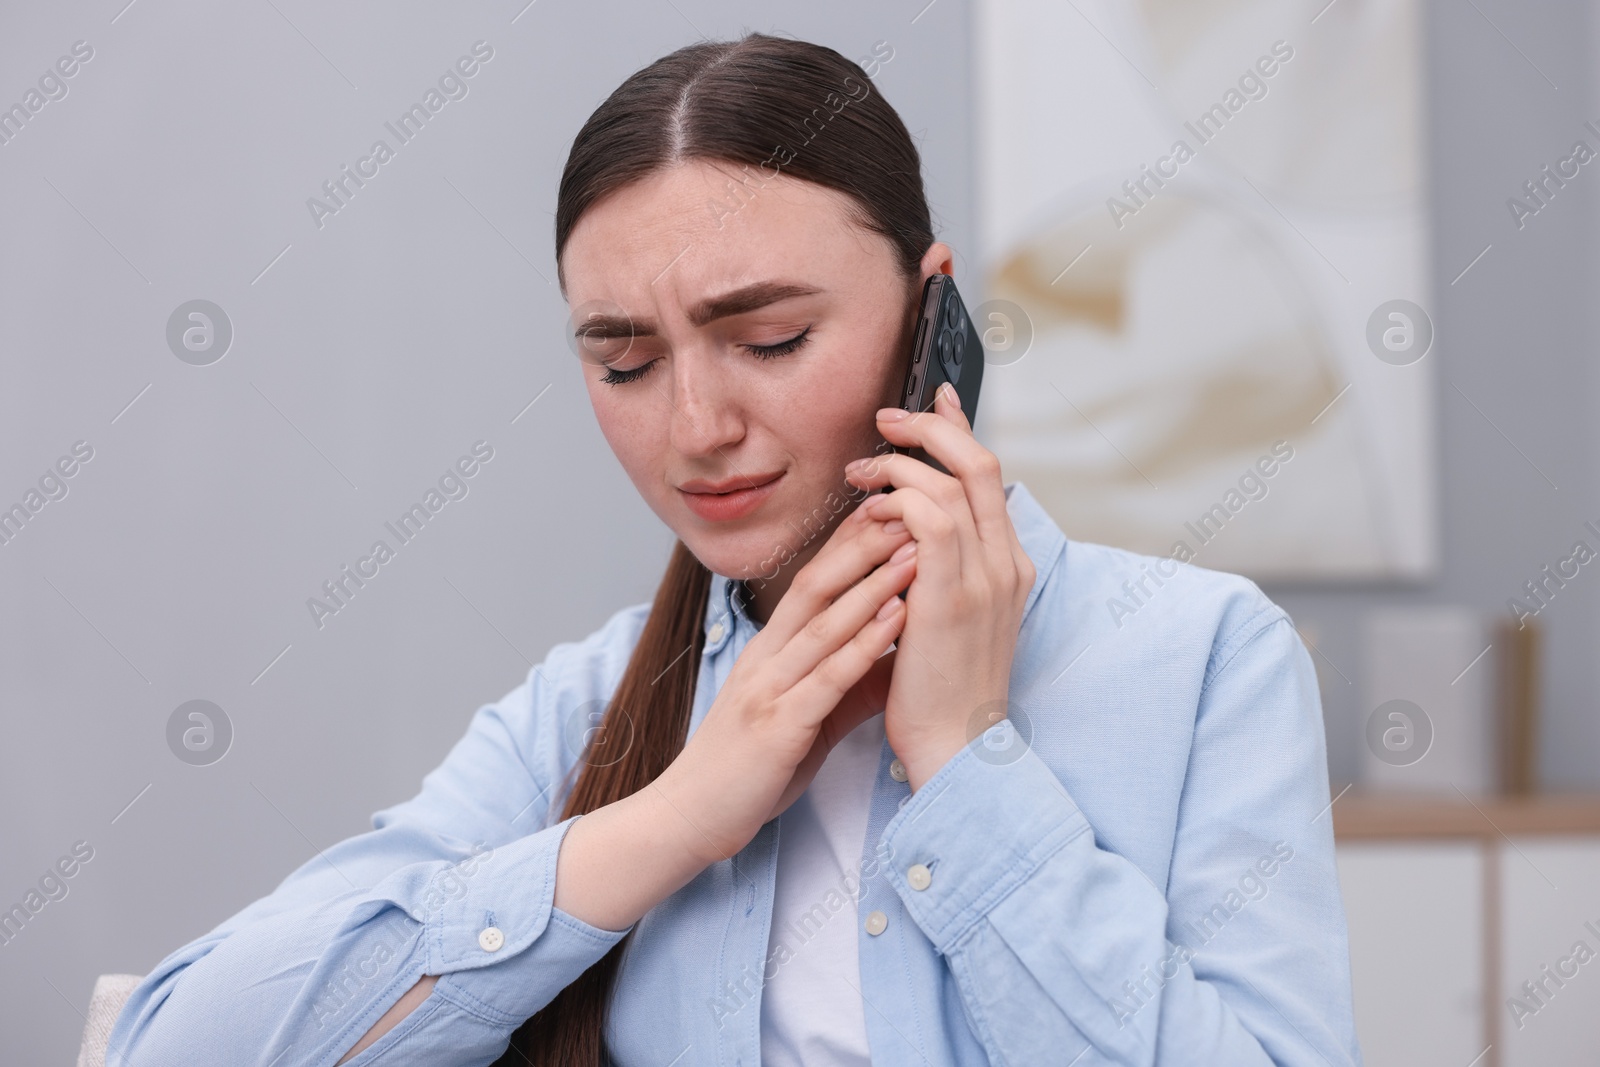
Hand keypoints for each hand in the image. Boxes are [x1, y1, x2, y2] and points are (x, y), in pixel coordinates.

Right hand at [655, 504, 914, 866]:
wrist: (690, 818)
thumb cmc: (747, 769)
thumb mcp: (802, 717)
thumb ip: (845, 686)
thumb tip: (895, 661)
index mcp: (770, 650)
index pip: (811, 580)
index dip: (850, 541)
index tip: (891, 507)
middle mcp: (767, 657)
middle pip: (818, 584)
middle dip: (865, 543)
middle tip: (910, 506)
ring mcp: (770, 688)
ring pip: (825, 622)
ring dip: (873, 583)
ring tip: (915, 549)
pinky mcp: (778, 726)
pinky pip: (828, 677)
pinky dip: (864, 644)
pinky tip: (896, 619)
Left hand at [842, 382, 1035, 790]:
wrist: (954, 750)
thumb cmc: (939, 691)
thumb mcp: (949, 619)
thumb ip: (939, 570)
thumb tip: (908, 529)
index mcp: (1008, 566)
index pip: (989, 478)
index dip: (961, 431)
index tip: (933, 400)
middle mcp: (1006, 564)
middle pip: (980, 462)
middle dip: (931, 427)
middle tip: (886, 419)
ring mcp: (985, 579)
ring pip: (951, 481)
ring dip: (900, 462)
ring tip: (860, 467)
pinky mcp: (951, 597)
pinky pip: (928, 519)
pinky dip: (897, 500)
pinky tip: (867, 507)